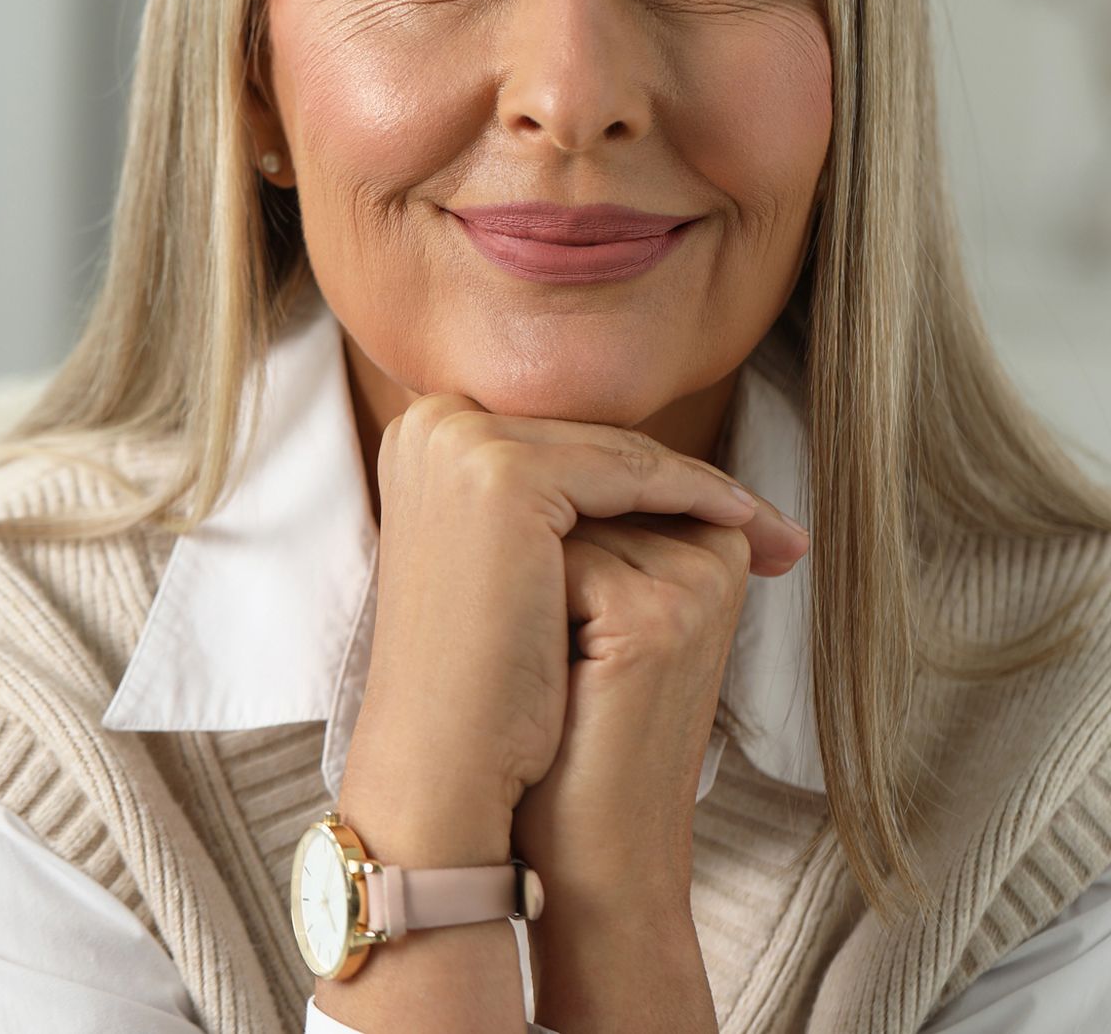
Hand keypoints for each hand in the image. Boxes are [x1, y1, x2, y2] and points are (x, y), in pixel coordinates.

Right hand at [337, 395, 765, 861]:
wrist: (439, 762)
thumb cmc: (479, 677)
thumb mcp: (500, 562)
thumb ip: (541, 502)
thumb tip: (625, 469)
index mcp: (421, 434)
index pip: (558, 440)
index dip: (635, 472)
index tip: (712, 504)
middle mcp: (431, 421)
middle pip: (587, 441)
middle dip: (677, 477)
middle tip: (759, 515)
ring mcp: (462, 442)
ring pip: (613, 452)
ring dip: (700, 486)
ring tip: (764, 525)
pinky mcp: (502, 473)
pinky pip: (627, 472)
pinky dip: (693, 494)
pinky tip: (743, 522)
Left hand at [510, 490, 808, 1028]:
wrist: (592, 856)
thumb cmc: (574, 729)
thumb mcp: (591, 613)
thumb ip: (587, 527)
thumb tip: (508, 450)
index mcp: (710, 545)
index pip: (597, 480)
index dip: (548, 547)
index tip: (567, 629)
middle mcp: (713, 554)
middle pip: (576, 494)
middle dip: (539, 569)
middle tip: (566, 664)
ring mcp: (691, 584)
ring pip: (557, 524)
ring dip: (529, 593)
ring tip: (568, 680)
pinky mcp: (654, 620)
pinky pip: (552, 568)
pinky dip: (525, 621)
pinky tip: (558, 689)